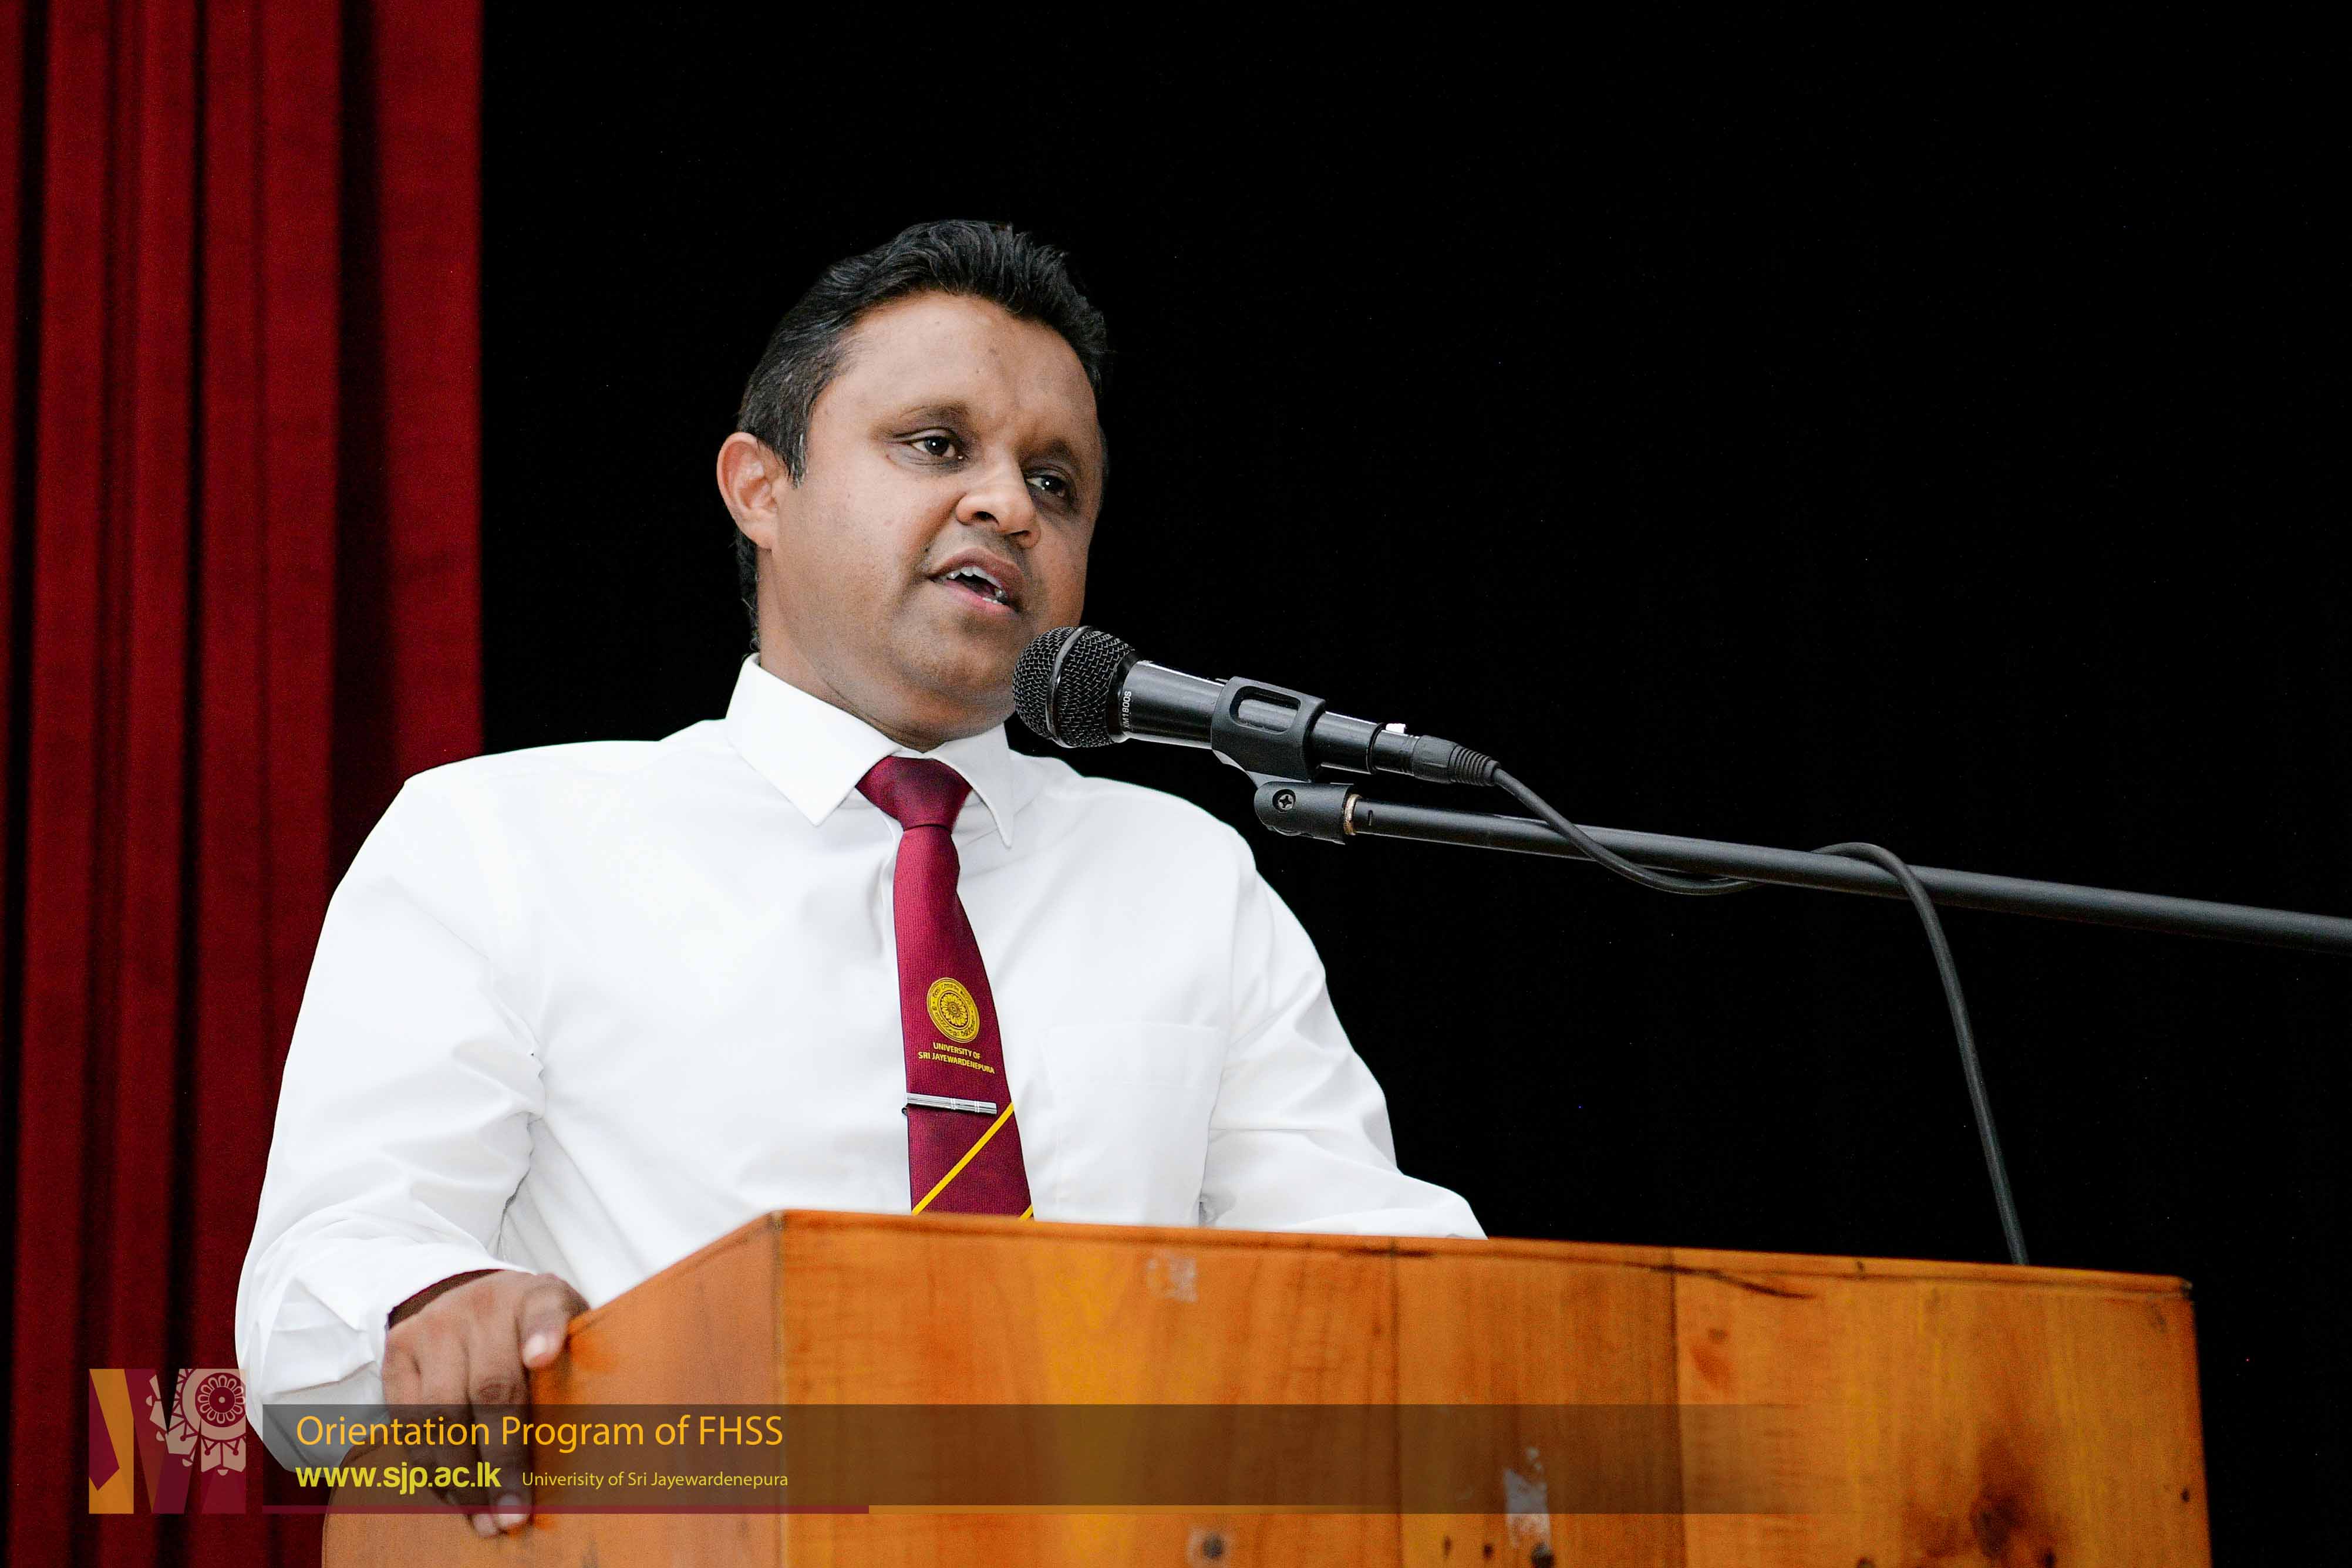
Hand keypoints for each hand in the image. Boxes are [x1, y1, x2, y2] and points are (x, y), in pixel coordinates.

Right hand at [383, 1268, 587, 1536]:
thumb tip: (612, 1433)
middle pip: (489, 1387)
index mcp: (537, 1295)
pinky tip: (458, 1497)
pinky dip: (433, 1468)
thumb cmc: (533, 1332)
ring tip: (487, 1519)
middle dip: (502, 1459)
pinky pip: (409, 1423)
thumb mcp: (567, 1330)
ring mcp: (435, 1324)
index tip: (543, 1358)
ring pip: (440, 1413)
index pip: (545, 1310)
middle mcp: (483, 1305)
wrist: (471, 1294)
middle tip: (516, 1514)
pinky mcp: (399, 1349)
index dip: (544, 1333)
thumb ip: (579, 1367)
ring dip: (463, 1478)